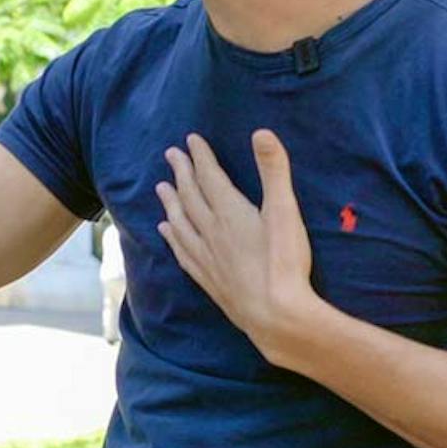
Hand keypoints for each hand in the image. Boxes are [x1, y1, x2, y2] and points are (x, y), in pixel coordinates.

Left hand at [155, 130, 332, 368]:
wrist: (275, 315)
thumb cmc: (284, 262)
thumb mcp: (285, 211)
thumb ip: (274, 171)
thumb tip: (262, 132)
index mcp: (229, 212)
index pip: (209, 177)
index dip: (200, 157)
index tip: (191, 140)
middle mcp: (211, 232)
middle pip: (189, 196)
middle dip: (181, 173)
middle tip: (170, 154)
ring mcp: (206, 257)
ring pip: (180, 223)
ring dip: (171, 202)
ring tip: (161, 188)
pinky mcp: (208, 279)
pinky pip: (182, 251)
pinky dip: (172, 236)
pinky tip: (166, 232)